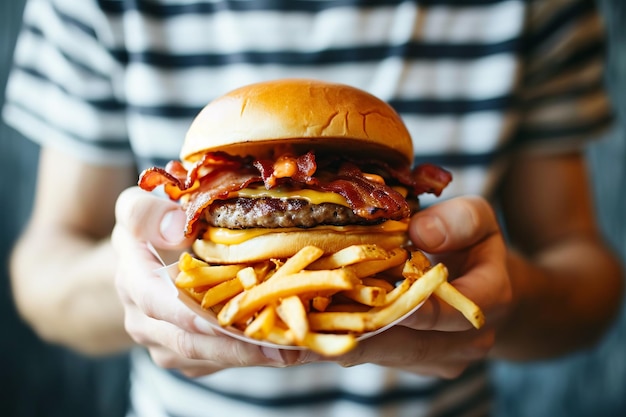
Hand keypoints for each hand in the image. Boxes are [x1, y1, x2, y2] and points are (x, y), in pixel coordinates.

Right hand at [112, 187, 292, 376]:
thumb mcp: (137, 210)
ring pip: (212, 358)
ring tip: (302, 348)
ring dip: (257, 355)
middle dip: (240, 347)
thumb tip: (177, 229)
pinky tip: (296, 347)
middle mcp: (147, 324)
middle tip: (287, 346)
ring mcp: (168, 346)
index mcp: (135, 284)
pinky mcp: (190, 357)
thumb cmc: (146, 232)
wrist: (137, 270)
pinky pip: (223, 361)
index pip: (159, 303)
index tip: (231, 319)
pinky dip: (258, 355)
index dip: (194, 314)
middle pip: (192, 343)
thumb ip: (147, 213)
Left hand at [322, 196, 511, 377]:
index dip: (407, 308)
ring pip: (385, 355)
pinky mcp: (413, 363)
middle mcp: (464, 341)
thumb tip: (420, 233)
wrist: (486, 283)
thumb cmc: (475, 244)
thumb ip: (458, 221)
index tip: (371, 300)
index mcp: (489, 300)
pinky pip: (376, 355)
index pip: (447, 311)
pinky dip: (342, 342)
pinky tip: (307, 333)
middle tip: (312, 327)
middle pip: (407, 344)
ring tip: (299, 334)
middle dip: (359, 334)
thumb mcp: (477, 217)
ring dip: (342, 342)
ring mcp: (437, 359)